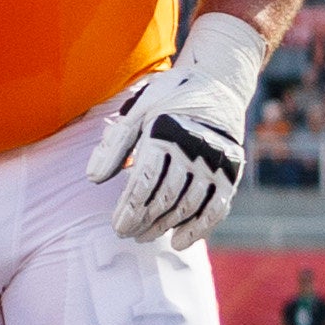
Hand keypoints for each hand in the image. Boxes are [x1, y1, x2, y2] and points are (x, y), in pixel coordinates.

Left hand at [91, 13, 264, 245]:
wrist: (218, 83)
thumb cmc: (170, 96)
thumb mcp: (138, 107)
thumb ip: (115, 142)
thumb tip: (94, 178)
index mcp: (166, 132)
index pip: (145, 181)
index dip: (130, 208)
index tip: (117, 226)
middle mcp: (194, 149)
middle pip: (165, 198)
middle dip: (143, 221)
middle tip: (126, 234)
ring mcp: (215, 163)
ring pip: (189, 206)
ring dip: (165, 226)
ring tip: (145, 237)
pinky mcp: (231, 172)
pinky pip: (217, 207)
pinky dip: (199, 227)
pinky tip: (179, 241)